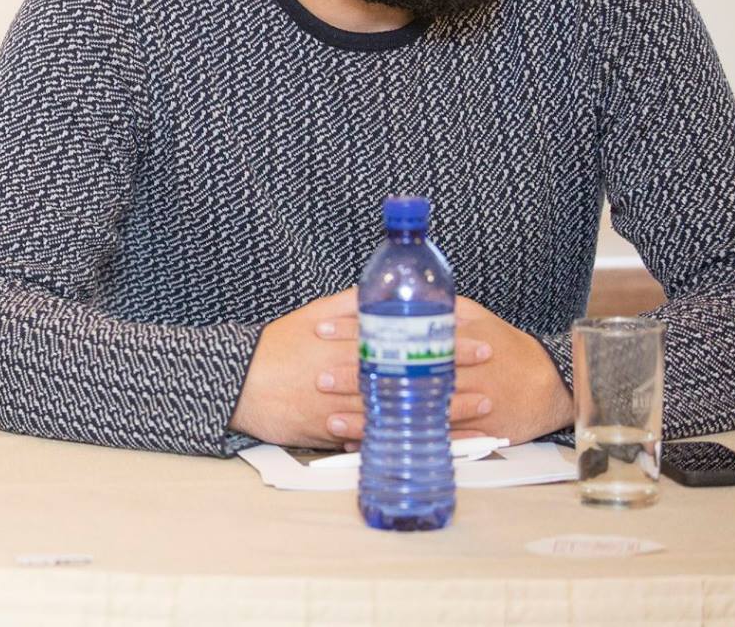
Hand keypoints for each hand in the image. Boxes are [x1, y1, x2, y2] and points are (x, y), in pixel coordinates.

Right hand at [230, 288, 495, 447]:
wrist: (241, 383)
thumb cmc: (276, 347)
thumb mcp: (310, 316)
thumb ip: (346, 306)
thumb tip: (375, 292)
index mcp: (348, 344)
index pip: (408, 341)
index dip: (444, 341)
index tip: (477, 337)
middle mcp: (351, 376)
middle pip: (412, 375)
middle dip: (454, 374)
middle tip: (492, 374)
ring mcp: (346, 407)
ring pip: (405, 408)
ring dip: (445, 408)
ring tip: (482, 408)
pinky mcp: (338, 433)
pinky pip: (385, 438)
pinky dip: (414, 439)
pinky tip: (441, 442)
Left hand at [312, 296, 572, 444]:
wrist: (548, 384)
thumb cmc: (504, 344)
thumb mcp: (472, 315)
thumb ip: (433, 307)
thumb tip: (390, 293)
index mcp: (448, 336)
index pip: (392, 330)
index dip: (355, 330)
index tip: (321, 329)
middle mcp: (452, 371)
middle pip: (395, 374)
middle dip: (354, 377)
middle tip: (318, 378)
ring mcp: (460, 405)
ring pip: (406, 412)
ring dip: (369, 417)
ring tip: (331, 420)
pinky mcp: (468, 434)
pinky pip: (423, 441)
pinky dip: (396, 443)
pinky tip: (369, 446)